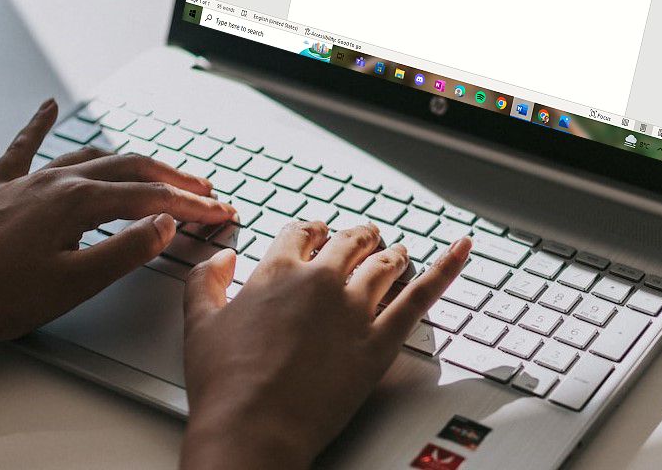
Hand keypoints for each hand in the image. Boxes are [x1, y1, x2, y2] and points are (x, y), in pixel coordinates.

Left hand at [0, 99, 236, 349]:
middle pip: (128, 169)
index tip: (219, 214)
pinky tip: (48, 106)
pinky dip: (39, 124)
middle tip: (205, 192)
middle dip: (173, 179)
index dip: (192, 207)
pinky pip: (23, 148)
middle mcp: (53, 182)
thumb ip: (125, 251)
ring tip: (157, 169)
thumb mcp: (74, 284)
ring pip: (89, 157)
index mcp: (75, 202)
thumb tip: (165, 223)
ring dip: (129, 161)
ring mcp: (24, 182)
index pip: (150, 199)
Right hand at [179, 221, 471, 468]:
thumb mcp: (198, 324)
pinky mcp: (380, 340)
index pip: (301, 233)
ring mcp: (354, 308)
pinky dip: (447, 267)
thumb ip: (204, 282)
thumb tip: (220, 259)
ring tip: (397, 251)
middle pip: (349, 242)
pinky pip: (421, 296)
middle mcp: (320, 281)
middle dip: (357, 237)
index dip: (310, 232)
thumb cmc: (225, 385)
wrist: (253, 428)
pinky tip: (462, 249)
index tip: (315, 233)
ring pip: (384, 263)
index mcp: (276, 271)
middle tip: (364, 238)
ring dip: (391, 253)